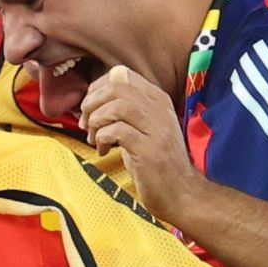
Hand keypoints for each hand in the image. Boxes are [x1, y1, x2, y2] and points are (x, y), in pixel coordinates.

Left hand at [78, 65, 201, 224]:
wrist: (180, 192)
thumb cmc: (154, 164)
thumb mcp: (140, 130)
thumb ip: (122, 114)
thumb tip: (89, 105)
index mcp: (156, 99)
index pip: (121, 73)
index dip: (97, 88)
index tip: (89, 109)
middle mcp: (158, 108)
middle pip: (116, 86)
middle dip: (92, 104)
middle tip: (86, 124)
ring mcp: (156, 127)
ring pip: (117, 106)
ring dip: (96, 121)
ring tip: (94, 138)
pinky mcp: (149, 149)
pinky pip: (117, 131)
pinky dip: (102, 139)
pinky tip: (105, 151)